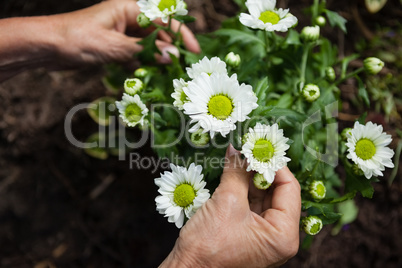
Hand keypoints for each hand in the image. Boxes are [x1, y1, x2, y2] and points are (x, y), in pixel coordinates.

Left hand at [0, 0, 200, 81]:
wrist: (46, 47)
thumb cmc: (77, 38)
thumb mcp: (114, 45)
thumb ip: (146, 51)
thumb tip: (173, 57)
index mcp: (129, 9)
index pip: (164, 20)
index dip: (182, 35)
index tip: (194, 52)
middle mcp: (128, 19)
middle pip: (159, 34)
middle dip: (171, 50)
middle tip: (183, 70)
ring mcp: (122, 34)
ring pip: (149, 46)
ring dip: (158, 60)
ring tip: (170, 76)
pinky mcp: (115, 47)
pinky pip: (137, 56)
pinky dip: (144, 66)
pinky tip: (149, 77)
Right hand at [161, 145, 300, 266]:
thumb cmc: (208, 246)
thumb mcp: (226, 201)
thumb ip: (236, 171)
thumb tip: (237, 149)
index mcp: (283, 234)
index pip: (290, 188)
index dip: (274, 165)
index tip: (260, 148)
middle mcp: (278, 237)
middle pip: (277, 192)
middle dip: (261, 170)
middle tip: (248, 150)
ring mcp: (263, 237)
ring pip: (263, 198)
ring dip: (250, 177)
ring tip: (239, 158)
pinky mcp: (249, 234)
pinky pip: (251, 206)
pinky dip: (243, 189)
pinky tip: (234, 173)